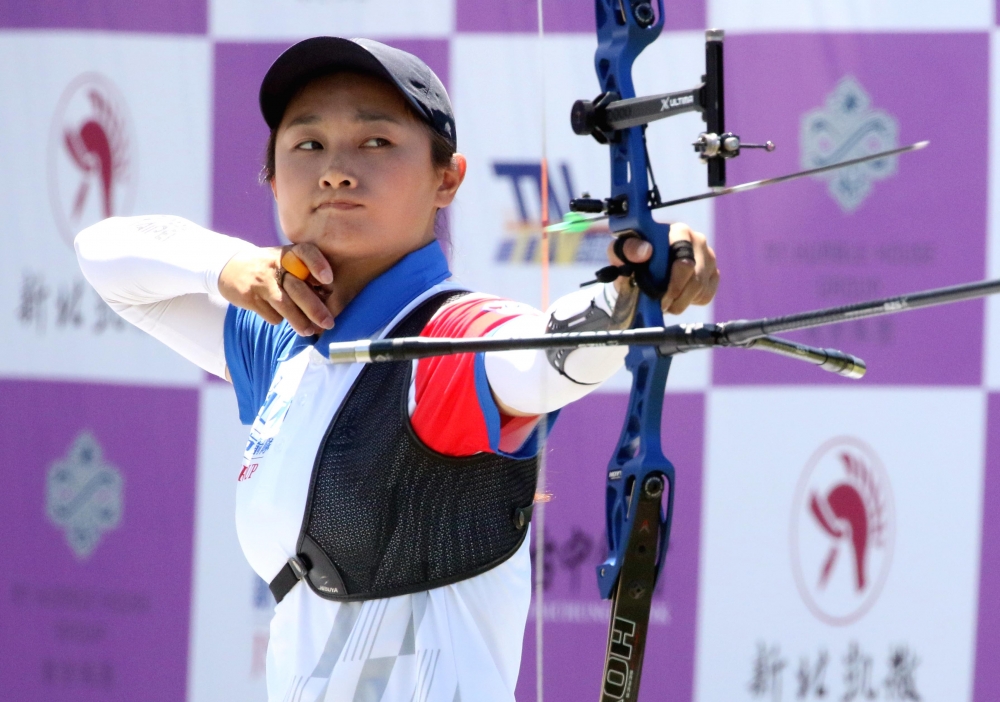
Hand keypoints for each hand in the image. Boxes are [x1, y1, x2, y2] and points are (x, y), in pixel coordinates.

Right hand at [218, 243, 336, 335]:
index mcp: (290, 254)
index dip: (318, 264)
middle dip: (314, 308)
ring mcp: (262, 281)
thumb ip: (306, 275)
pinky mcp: (250, 296)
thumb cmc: (271, 269)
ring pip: (284, 305)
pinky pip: (270, 314)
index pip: (306, 252)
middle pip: (298, 287)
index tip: (328, 280)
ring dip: (299, 321)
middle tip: (328, 323)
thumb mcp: (287, 262)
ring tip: (309, 331)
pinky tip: (282, 319)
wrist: (231, 268)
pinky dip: (279, 319)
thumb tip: (328, 299)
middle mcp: (276, 264)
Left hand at [608, 223, 718, 314]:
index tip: (659, 295)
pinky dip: (690, 302)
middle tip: (662, 304)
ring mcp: (709, 257)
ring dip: (681, 302)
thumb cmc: (631, 259)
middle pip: (695, 277)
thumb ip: (629, 249)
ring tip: (665, 301)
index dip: (673, 283)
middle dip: (677, 295)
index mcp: (678, 231)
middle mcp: (698, 241)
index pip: (684, 259)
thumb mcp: (622, 252)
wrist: (641, 270)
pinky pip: (706, 296)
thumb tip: (646, 251)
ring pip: (701, 289)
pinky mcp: (713, 274)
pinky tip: (677, 296)